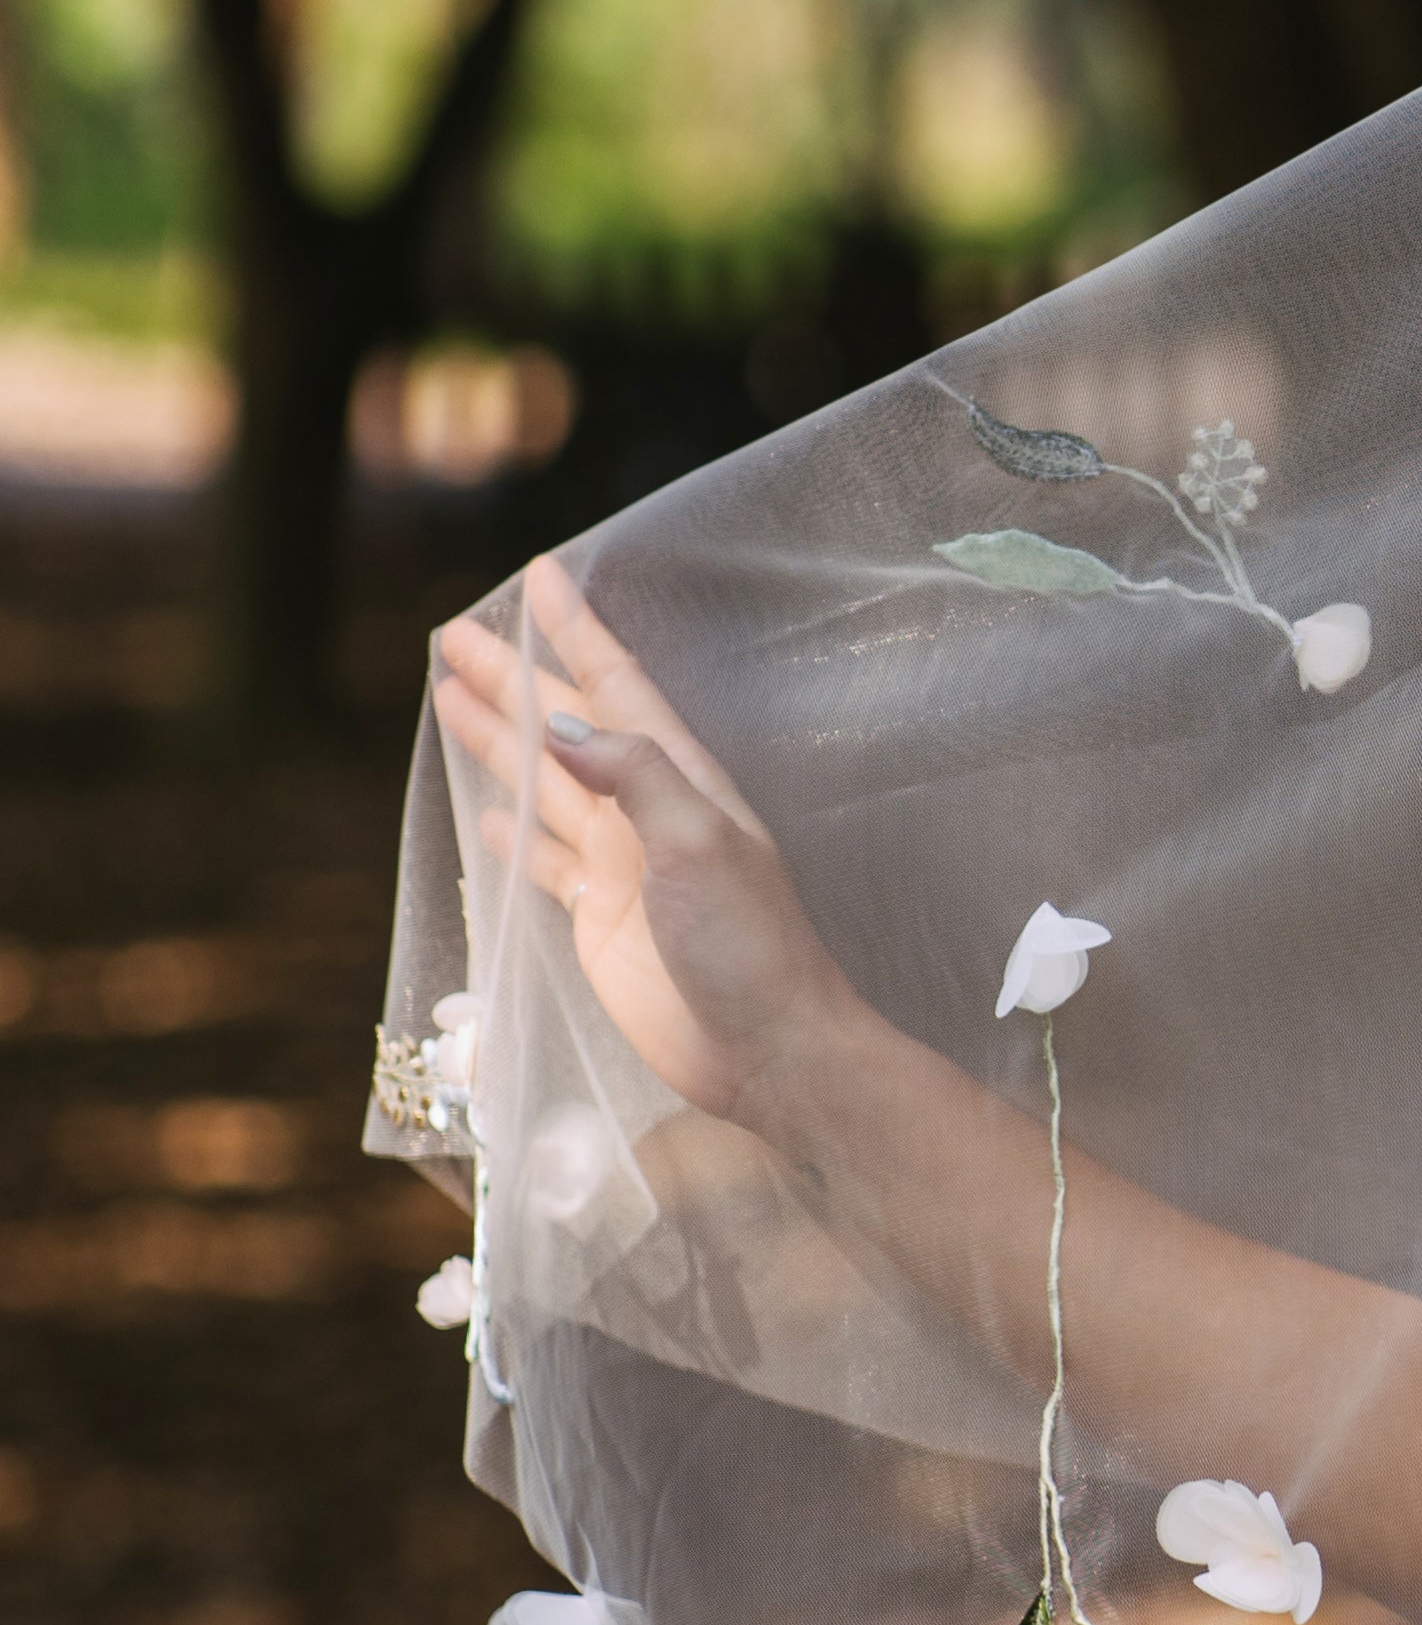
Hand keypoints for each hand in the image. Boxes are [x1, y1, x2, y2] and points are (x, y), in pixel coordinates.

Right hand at [433, 556, 851, 1136]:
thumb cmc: (750, 945)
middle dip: (511, 680)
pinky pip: (548, 862)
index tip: (537, 575)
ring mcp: (622, 866)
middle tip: (453, 635)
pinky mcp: (601, 919)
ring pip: (546, 785)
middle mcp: (647, 812)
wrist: (768, 1049)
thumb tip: (561, 724)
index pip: (615, 686)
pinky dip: (515, 834)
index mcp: (681, 780)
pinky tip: (487, 814)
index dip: (575, 630)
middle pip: (564, 727)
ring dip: (501, 742)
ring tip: (449, 699)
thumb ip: (634, 776)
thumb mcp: (699, 844)